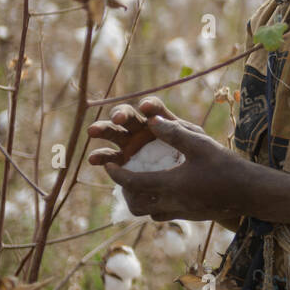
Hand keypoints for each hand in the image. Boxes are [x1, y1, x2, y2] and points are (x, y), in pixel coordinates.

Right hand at [87, 96, 201, 167]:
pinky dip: (101, 157)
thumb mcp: (194, 143)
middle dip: (120, 114)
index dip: (149, 105)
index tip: (147, 107)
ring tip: (93, 132)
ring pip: (113, 133)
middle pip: (127, 116)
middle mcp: (142, 129)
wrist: (192, 184)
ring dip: (102, 130)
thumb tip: (154, 121)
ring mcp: (130, 145)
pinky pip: (109, 159)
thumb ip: (177, 132)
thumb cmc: (196, 159)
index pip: (153, 107)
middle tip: (117, 118)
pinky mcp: (122, 163)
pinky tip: (94, 159)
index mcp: (160, 120)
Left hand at [101, 115, 248, 223]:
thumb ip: (175, 133)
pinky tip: (163, 193)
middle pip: (135, 204)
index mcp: (170, 184)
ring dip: (139, 200)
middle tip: (124, 173)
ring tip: (141, 183)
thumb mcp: (201, 144)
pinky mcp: (191, 216)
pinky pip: (164, 215)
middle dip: (124, 190)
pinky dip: (156, 205)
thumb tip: (151, 120)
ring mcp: (181, 212)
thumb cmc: (226, 166)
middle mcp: (172, 202)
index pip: (132, 182)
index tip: (108, 163)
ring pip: (148, 212)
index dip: (116, 173)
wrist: (250, 193)